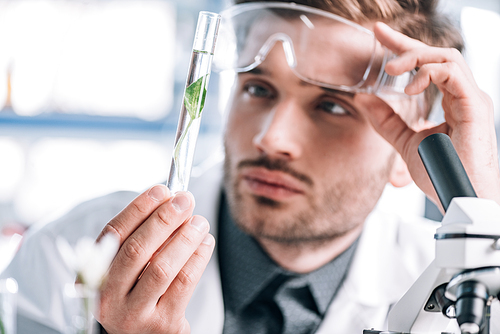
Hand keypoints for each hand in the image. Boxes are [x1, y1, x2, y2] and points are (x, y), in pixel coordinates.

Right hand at [95, 185, 214, 333]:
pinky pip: (184, 284)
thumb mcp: (127, 269)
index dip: (140, 208)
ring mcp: (135, 313)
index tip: (162, 190)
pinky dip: (198, 258)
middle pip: (136, 249)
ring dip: (185, 238)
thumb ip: (141, 239)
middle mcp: (109, 297)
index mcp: (94, 275)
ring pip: (162, 267)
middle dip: (164, 219)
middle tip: (185, 201)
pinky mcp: (162, 324)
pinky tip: (205, 243)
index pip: (114, 233)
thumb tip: (170, 202)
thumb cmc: (137, 295)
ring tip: (200, 221)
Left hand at [356, 22, 499, 207]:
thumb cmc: (440, 173)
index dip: (404, 48)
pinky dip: (428, 74)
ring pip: (445, 57)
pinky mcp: (475, 107)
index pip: (427, 65)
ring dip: (413, 58)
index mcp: (452, 100)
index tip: (379, 36)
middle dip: (405, 42)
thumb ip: (387, 121)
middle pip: (436, 54)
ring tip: (390, 70)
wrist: (459, 199)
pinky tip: (408, 87)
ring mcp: (471, 99)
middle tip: (378, 32)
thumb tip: (362, 99)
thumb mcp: (406, 141)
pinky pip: (453, 74)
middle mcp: (464, 95)